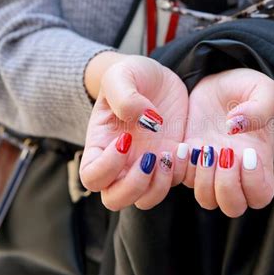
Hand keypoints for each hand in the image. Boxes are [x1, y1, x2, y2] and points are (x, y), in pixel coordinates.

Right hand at [79, 54, 187, 209]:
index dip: (107, 167)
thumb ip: (124, 94)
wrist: (158, 78)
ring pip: (144, 200)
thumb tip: (141, 119)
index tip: (126, 139)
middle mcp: (120, 162)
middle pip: (114, 199)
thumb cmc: (132, 76)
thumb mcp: (122, 74)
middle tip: (149, 156)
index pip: (91, 176)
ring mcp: (145, 165)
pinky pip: (172, 185)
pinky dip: (178, 173)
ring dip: (157, 185)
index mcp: (100, 144)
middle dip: (133, 186)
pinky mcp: (169, 164)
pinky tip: (182, 148)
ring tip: (167, 154)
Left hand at [182, 68, 273, 216]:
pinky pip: (182, 180)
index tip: (247, 153)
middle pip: (233, 207)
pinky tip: (186, 144)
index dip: (254, 183)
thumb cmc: (243, 87)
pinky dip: (182, 168)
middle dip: (226, 186)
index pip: (260, 196)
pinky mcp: (187, 162)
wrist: (214, 81)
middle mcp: (235, 173)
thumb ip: (261, 108)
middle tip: (224, 153)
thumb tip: (236, 128)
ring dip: (204, 179)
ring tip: (203, 147)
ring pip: (207, 199)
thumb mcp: (262, 88)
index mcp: (258, 162)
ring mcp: (210, 170)